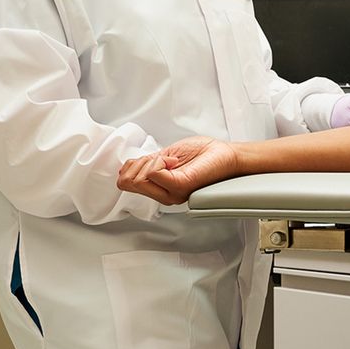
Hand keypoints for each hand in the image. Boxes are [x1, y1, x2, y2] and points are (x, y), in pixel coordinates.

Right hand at [117, 136, 240, 204]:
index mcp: (159, 188)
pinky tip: (175, 161)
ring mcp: (171, 193)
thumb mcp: (165, 156)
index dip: (134, 164)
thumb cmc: (201, 153)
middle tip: (165, 159)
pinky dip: (160, 160)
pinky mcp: (180, 186)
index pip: (125, 182)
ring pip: (138, 178)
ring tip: (172, 161)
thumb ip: (146, 164)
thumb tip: (126, 168)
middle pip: (127, 182)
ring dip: (152, 160)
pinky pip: (154, 172)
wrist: (224, 153)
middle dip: (141, 163)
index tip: (156, 158)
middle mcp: (164, 195)